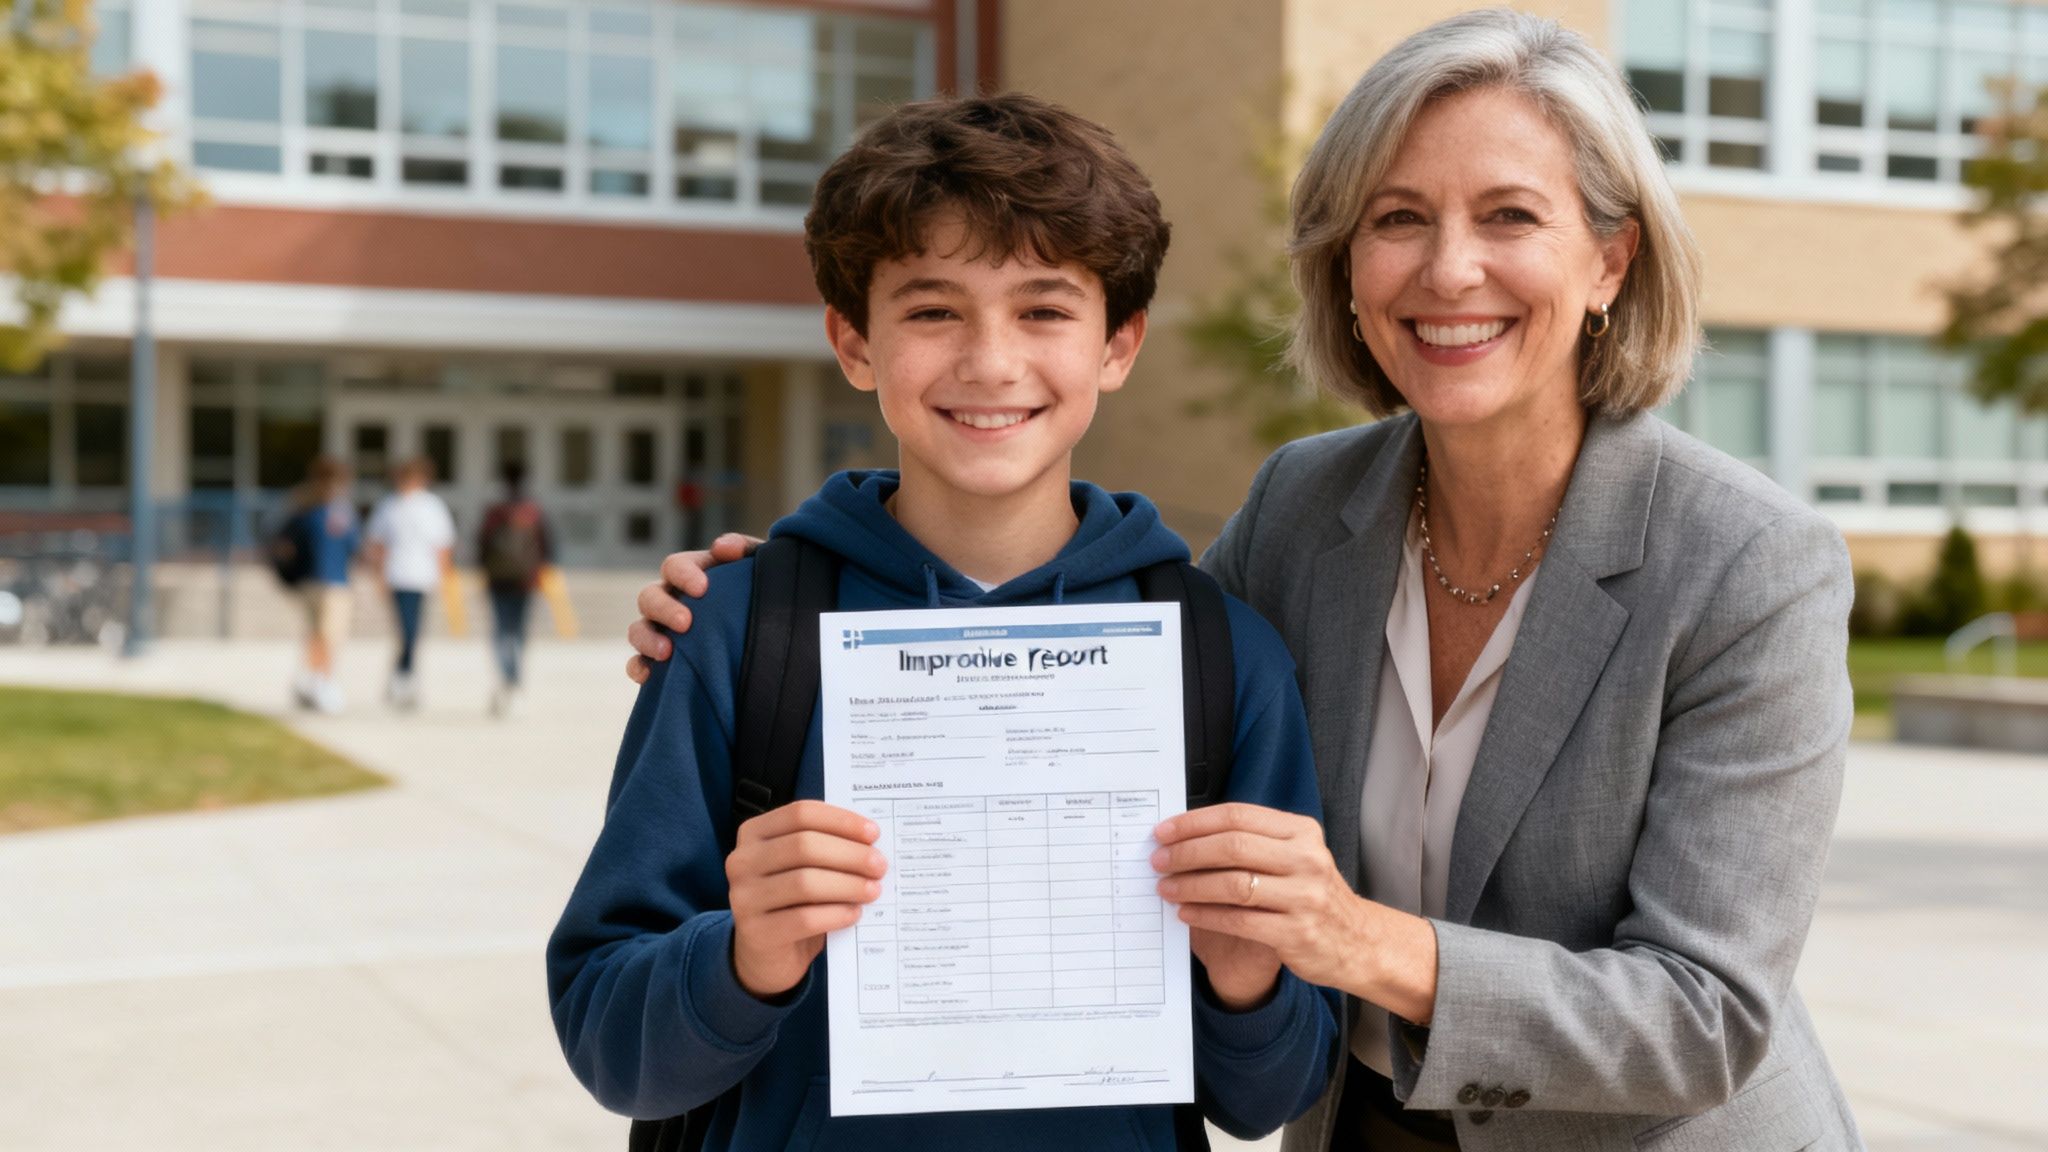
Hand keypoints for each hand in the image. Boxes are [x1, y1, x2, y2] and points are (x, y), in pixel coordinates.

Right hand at [626, 533, 762, 682]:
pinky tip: (649, 676)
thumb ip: (743, 548)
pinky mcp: (660, 660)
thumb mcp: (759, 566)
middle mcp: (670, 600)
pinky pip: (638, 663)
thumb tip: (722, 547)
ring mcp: (662, 630)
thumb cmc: (758, 592)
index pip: (674, 566)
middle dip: (664, 609)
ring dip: (647, 639)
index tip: (702, 589)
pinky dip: (639, 667)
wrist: (772, 634)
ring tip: (666, 653)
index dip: (683, 574)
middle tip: (686, 622)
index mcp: (690, 575)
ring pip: (638, 629)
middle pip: (649, 597)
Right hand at [726, 800, 886, 999]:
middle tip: (879, 865)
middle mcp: (741, 861)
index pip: (801, 814)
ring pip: (805, 882)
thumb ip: (825, 847)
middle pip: (803, 845)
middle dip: (849, 854)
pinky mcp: (756, 932)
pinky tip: (854, 913)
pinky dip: (835, 914)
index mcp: (753, 834)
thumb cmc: (792, 901)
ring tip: (873, 890)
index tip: (873, 833)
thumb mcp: (802, 867)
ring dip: (847, 884)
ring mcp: (744, 898)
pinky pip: (804, 919)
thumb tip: (871, 842)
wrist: (766, 955)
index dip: (840, 821)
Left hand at [1154, 803, 1390, 1004]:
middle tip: (1158, 861)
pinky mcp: (1297, 933)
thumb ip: (1253, 842)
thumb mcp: (1295, 857)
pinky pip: (1239, 920)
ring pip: (1233, 884)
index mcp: (1302, 832)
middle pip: (1233, 846)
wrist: (1358, 943)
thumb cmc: (1312, 896)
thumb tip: (1188, 835)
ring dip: (1191, 885)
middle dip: (1187, 853)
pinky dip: (1206, 915)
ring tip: (1166, 888)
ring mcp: (1305, 897)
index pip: (1238, 816)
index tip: (1163, 832)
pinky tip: (1186, 913)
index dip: (1195, 823)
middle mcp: (1307, 859)